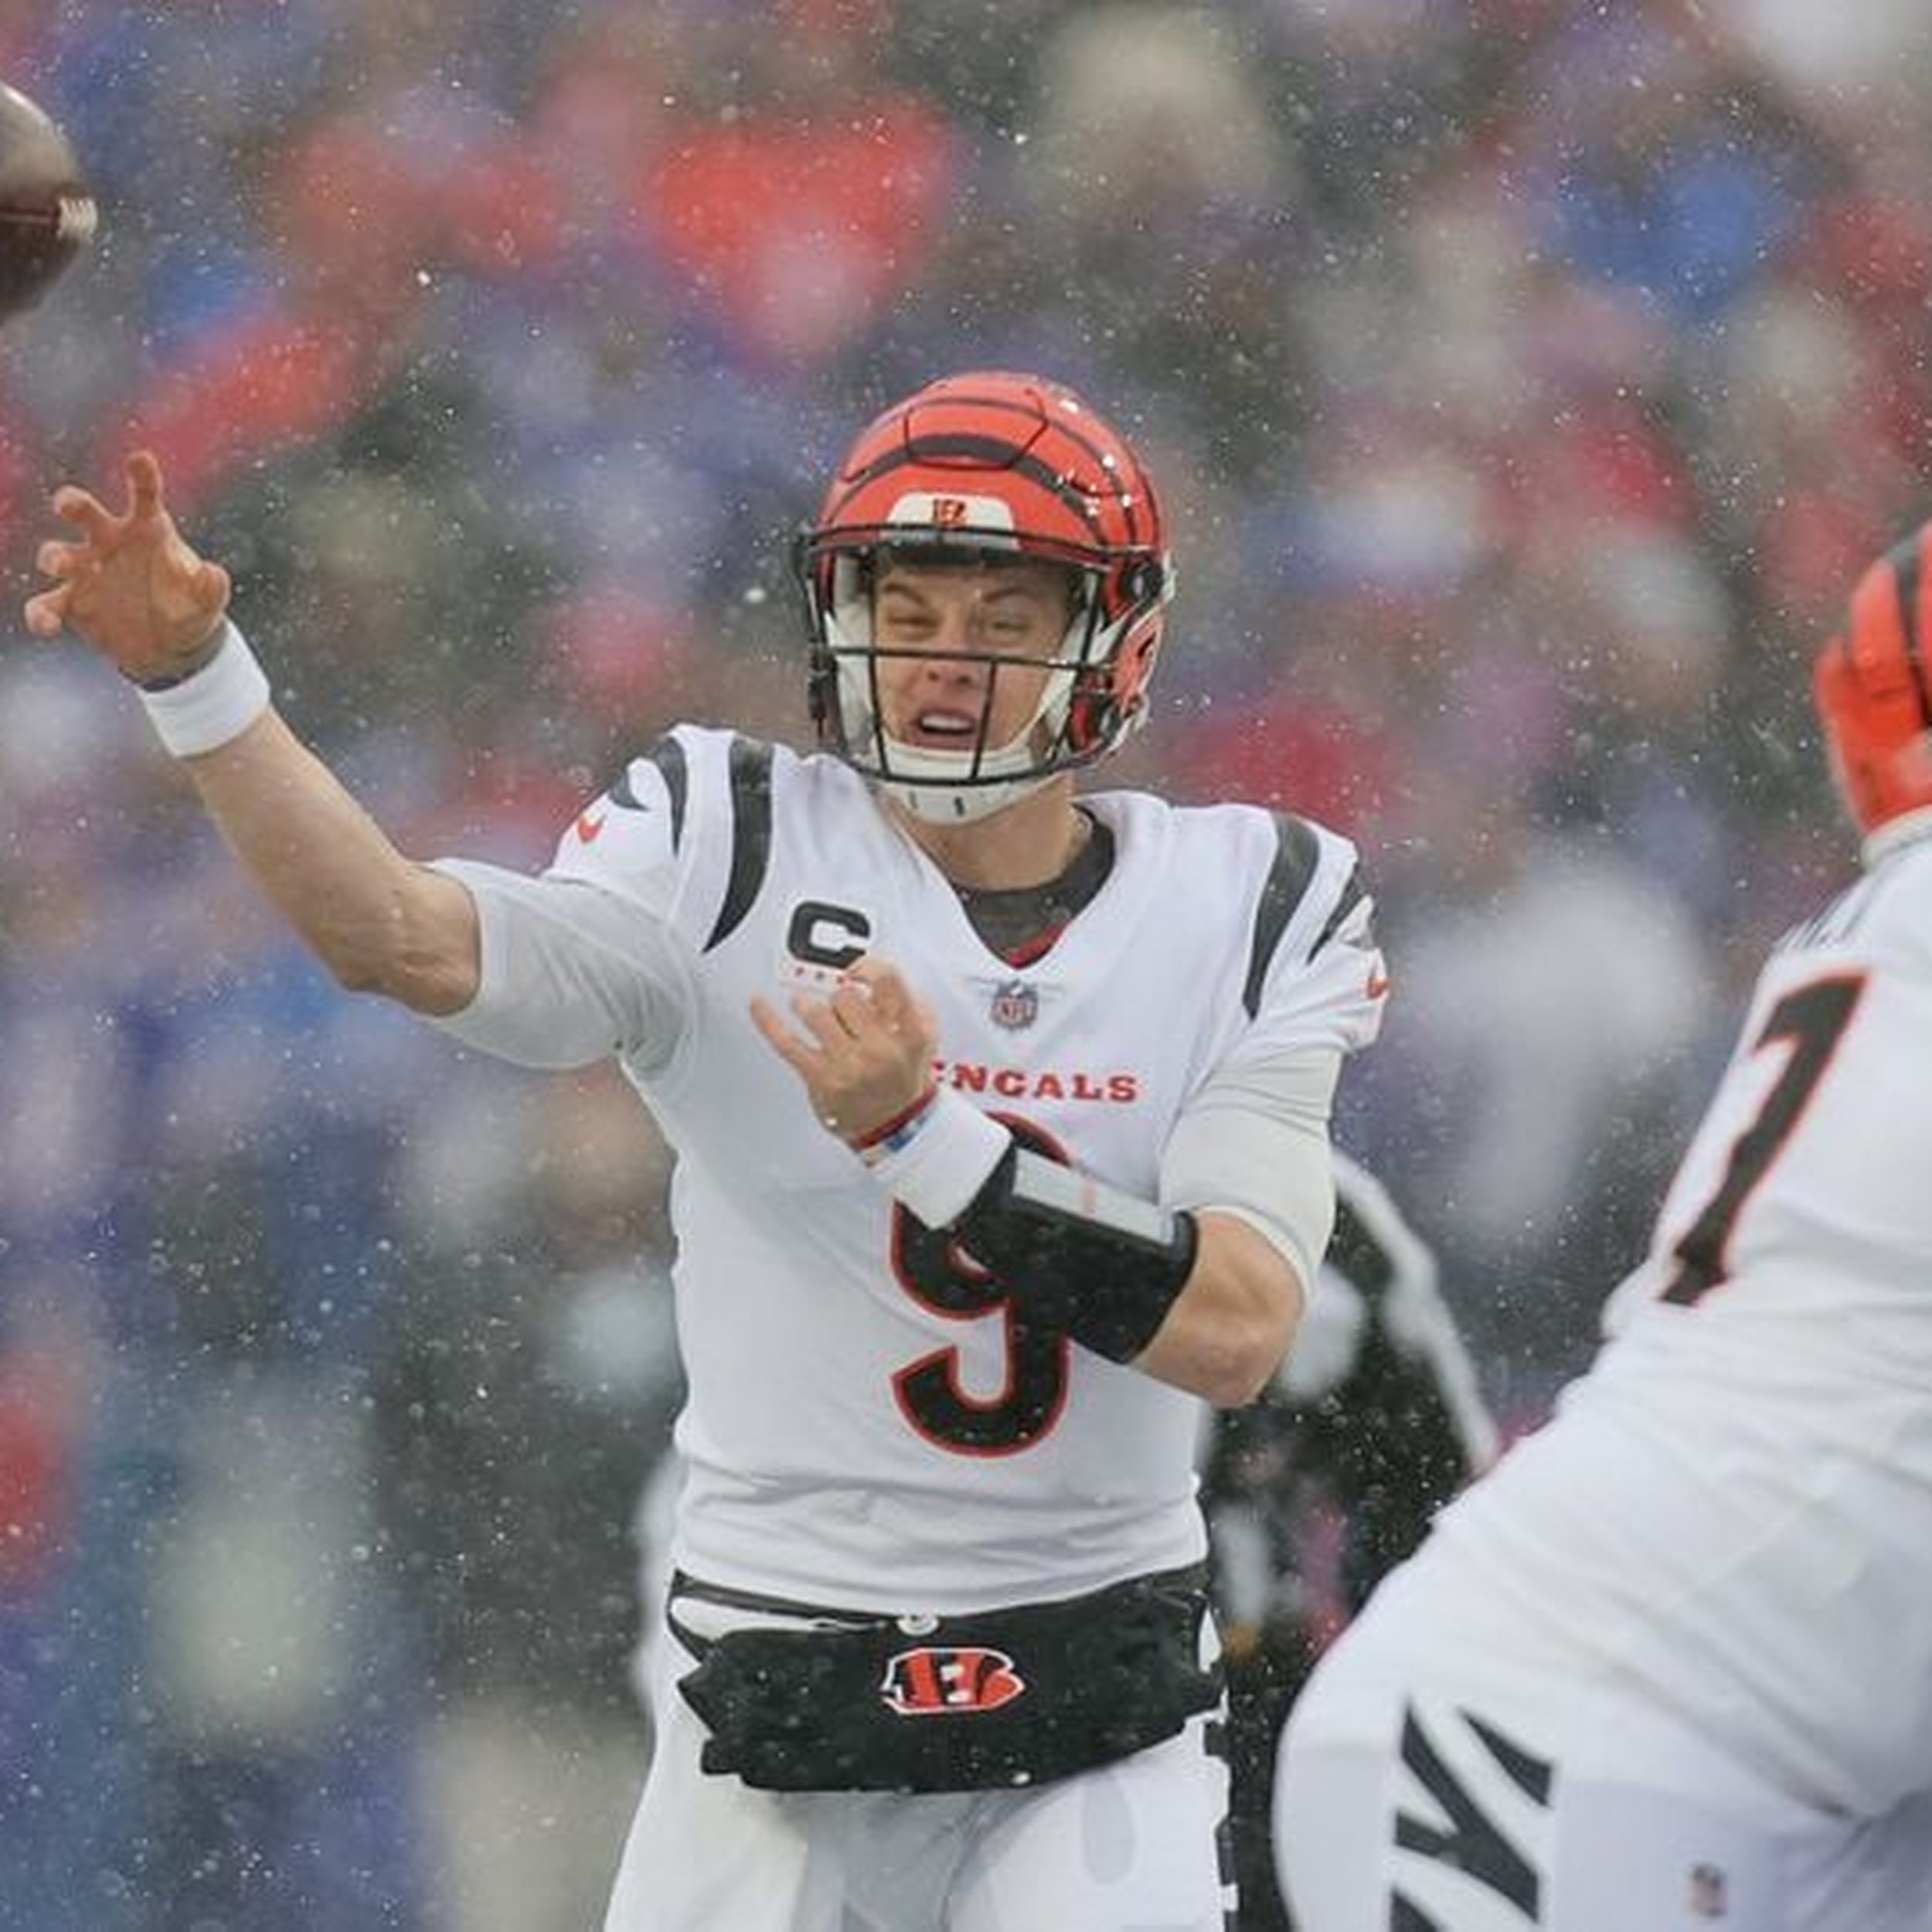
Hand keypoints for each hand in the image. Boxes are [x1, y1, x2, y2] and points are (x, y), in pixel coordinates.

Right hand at [23, 451, 231, 681]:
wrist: (170, 647)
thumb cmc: (189, 609)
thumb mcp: (208, 602)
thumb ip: (212, 587)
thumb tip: (213, 572)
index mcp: (147, 530)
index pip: (145, 496)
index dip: (142, 476)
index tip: (140, 460)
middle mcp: (110, 542)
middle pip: (86, 512)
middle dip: (74, 503)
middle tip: (68, 504)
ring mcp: (86, 571)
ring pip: (58, 553)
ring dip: (54, 556)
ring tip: (60, 565)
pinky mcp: (71, 603)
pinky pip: (48, 604)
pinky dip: (42, 613)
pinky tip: (46, 625)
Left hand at [750, 956, 938, 1143]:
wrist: (894, 1125)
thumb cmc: (902, 1076)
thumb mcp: (923, 1038)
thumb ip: (908, 1002)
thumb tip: (872, 974)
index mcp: (911, 1033)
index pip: (888, 981)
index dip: (867, 967)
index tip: (854, 970)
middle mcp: (880, 1049)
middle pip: (845, 996)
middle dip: (840, 999)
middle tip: (842, 1012)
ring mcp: (848, 1066)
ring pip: (814, 1012)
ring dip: (808, 1007)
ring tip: (809, 1011)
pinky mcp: (820, 1078)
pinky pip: (786, 1041)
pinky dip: (767, 1019)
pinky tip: (757, 1003)